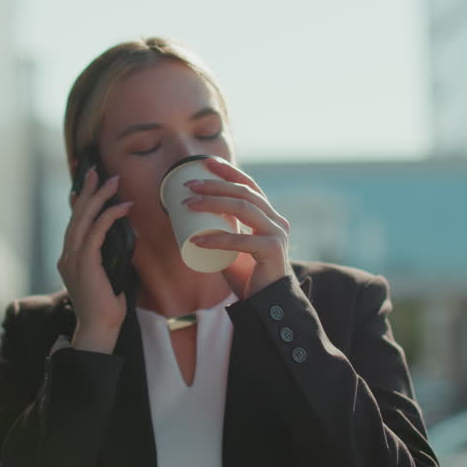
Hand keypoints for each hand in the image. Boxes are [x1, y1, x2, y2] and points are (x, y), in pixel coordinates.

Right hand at [58, 166, 131, 351]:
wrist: (100, 328)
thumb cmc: (107, 308)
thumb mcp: (109, 275)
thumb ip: (111, 256)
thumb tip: (126, 236)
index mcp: (70, 259)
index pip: (74, 223)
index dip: (80, 202)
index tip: (86, 184)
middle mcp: (67, 256)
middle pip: (76, 215)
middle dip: (88, 191)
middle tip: (97, 171)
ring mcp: (73, 259)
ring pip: (84, 219)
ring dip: (99, 197)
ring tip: (112, 181)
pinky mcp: (84, 262)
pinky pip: (96, 232)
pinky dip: (110, 216)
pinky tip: (123, 206)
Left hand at [182, 158, 293, 299]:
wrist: (266, 304)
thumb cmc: (247, 276)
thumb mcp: (233, 248)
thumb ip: (223, 232)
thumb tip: (192, 218)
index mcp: (269, 216)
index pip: (250, 186)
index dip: (230, 172)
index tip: (207, 163)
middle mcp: (277, 221)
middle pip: (245, 193)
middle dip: (216, 184)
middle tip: (190, 185)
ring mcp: (277, 234)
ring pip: (244, 208)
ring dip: (213, 202)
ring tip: (188, 204)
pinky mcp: (272, 250)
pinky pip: (240, 240)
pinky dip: (216, 239)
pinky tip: (196, 240)